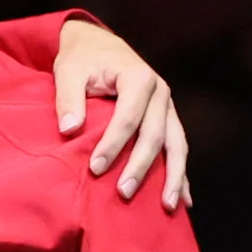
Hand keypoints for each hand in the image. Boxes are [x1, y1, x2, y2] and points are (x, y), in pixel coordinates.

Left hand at [55, 22, 190, 208]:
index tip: (95, 169)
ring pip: (177, 144)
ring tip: (167, 206)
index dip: (113, 144)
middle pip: (155, 134)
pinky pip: (178, 148)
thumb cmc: (82, 59)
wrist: (98, 45)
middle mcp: (160, 93)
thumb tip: (69, 130)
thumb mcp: (68, 71)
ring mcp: (167, 107)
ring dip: (173, 176)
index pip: (128, 117)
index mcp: (139, 78)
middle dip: (141, 166)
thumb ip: (67, 99)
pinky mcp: (166, 118)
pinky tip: (183, 199)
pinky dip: (180, 173)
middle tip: (124, 193)